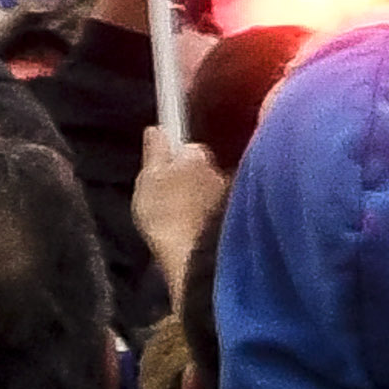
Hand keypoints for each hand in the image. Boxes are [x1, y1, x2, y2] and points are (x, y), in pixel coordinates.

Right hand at [130, 130, 227, 281]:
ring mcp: (232, 199)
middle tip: (171, 205)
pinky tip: (198, 237)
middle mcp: (220, 172)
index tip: (163, 175)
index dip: (174, 161)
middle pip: (202, 171)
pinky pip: (223, 218)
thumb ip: (155, 151)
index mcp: (197, 155)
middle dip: (191, 183)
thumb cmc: (169, 217)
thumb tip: (156, 130)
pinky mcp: (240, 224)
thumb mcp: (148, 180)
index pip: (187, 148)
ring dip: (204, 204)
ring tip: (185, 226)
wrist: (198, 258)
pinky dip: (214, 224)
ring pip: (214, 195)